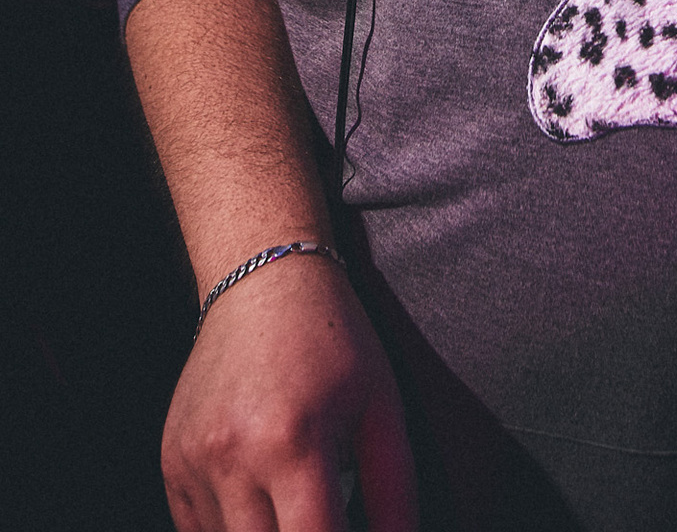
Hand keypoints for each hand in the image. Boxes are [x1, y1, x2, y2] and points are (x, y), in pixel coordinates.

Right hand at [161, 252, 417, 530]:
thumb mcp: (383, 407)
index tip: (349, 528)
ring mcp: (194, 462)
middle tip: (322, 513)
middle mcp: (234, 457)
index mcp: (294, 443)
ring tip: (294, 498)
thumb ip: (394, 492)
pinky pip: (196, 531)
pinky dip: (231, 528)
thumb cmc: (333, 339)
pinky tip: (261, 499)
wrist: (265, 279)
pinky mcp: (171, 462)